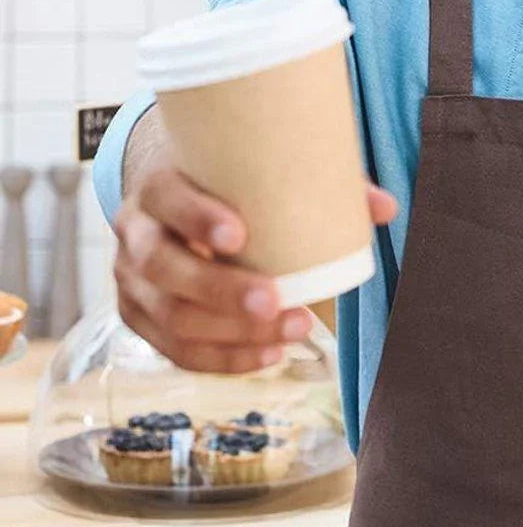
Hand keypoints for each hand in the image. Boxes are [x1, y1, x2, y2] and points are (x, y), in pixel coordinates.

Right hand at [114, 161, 397, 373]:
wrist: (175, 191)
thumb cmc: (227, 178)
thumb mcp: (259, 167)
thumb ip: (324, 181)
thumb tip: (386, 207)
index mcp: (158, 185)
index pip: (169, 199)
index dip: (197, 219)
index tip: (239, 234)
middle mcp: (134, 232)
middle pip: (165, 268)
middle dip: (221, 290)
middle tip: (276, 300)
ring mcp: (130, 280)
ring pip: (170, 318)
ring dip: (232, 334)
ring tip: (293, 329)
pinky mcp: (140, 317)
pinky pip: (176, 350)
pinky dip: (224, 359)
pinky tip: (270, 353)